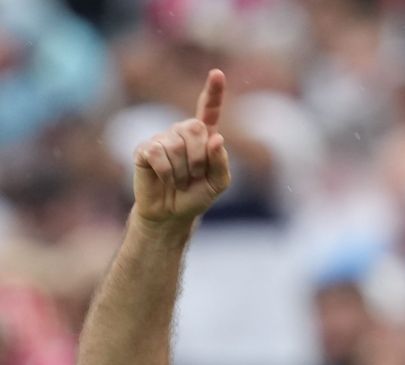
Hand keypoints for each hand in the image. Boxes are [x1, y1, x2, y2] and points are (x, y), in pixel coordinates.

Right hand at [132, 69, 230, 225]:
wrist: (171, 214)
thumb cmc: (196, 196)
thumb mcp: (218, 184)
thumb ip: (222, 162)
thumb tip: (216, 138)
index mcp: (203, 136)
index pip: (209, 109)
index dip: (213, 92)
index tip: (217, 73)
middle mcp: (181, 132)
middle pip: (196, 130)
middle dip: (200, 159)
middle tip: (194, 176)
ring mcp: (162, 138)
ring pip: (178, 147)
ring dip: (183, 171)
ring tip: (179, 181)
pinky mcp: (145, 149)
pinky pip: (159, 155)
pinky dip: (167, 173)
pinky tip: (165, 179)